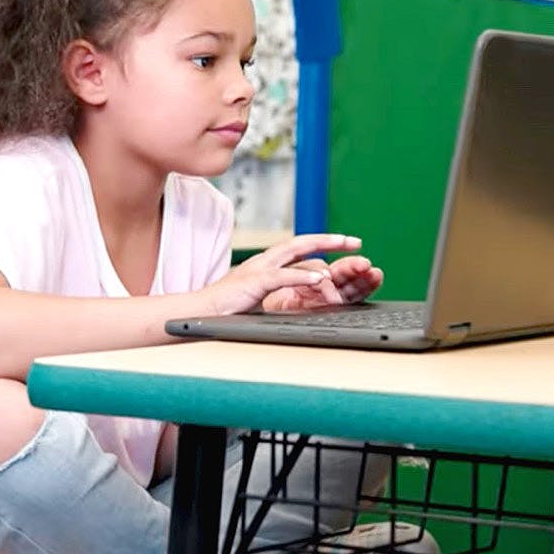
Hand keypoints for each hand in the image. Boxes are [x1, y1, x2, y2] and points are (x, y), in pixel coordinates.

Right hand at [199, 234, 365, 315]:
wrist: (200, 313)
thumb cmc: (228, 307)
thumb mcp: (261, 298)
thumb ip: (281, 292)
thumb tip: (305, 292)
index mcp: (268, 264)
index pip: (300, 248)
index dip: (323, 244)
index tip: (346, 244)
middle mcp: (265, 261)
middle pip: (301, 242)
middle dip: (329, 240)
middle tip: (354, 241)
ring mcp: (259, 269)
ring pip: (294, 252)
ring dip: (321, 251)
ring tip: (342, 251)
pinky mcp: (253, 282)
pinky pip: (282, 276)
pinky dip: (302, 277)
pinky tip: (320, 279)